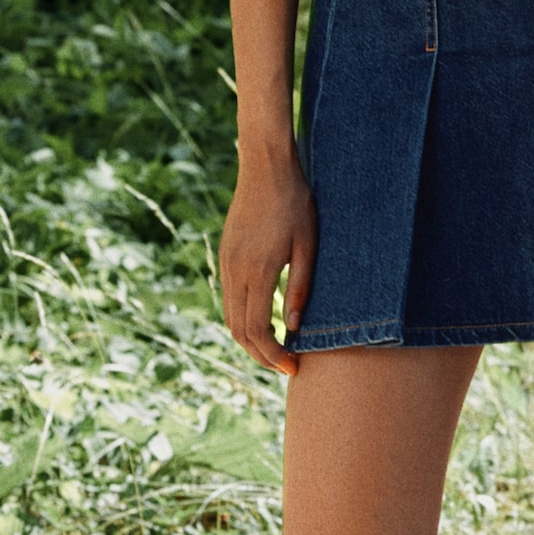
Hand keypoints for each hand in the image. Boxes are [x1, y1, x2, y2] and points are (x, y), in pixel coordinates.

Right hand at [219, 145, 317, 377]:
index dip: (274, 356)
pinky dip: (244, 319)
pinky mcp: (226, 255)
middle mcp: (234, 271)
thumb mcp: (308, 245)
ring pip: (230, 317)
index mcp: (257, 271)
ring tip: (277, 349)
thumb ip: (300, 287)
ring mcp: (226, 263)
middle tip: (286, 365)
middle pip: (239, 331)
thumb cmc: (295, 202)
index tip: (293, 367)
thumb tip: (295, 328)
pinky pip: (229, 299)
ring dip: (250, 340)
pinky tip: (265, 320)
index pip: (258, 331)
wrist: (265, 167)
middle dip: (261, 355)